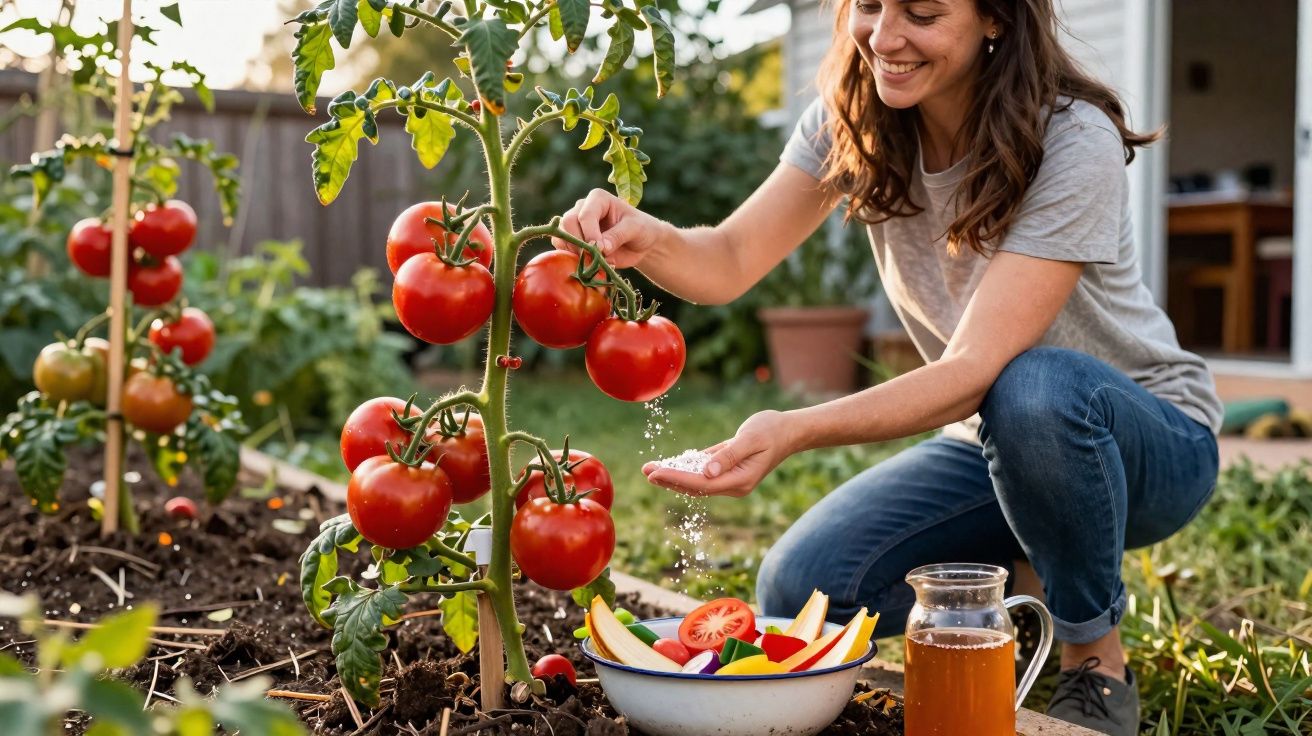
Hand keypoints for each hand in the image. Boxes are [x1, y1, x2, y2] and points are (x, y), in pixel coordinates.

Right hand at [552, 188, 668, 268]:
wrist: (639, 243)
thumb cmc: (640, 229)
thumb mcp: (635, 229)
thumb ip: (617, 236)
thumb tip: (601, 249)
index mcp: (598, 199)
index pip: (585, 215)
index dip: (589, 233)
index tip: (600, 249)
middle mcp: (582, 208)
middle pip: (567, 223)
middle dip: (579, 243)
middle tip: (594, 258)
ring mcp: (575, 224)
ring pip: (561, 236)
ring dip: (574, 252)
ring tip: (592, 262)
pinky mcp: (572, 240)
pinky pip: (562, 248)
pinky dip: (571, 258)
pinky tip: (587, 264)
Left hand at [641, 410, 795, 497]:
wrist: (789, 430)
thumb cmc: (772, 430)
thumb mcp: (750, 439)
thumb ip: (729, 456)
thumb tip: (707, 473)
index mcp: (740, 480)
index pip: (701, 484)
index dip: (676, 479)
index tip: (655, 473)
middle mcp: (734, 484)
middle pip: (695, 487)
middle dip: (669, 479)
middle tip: (645, 470)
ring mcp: (730, 478)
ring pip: (696, 481)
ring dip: (674, 475)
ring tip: (650, 468)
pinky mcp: (727, 469)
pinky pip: (702, 472)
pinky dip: (685, 468)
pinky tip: (670, 464)